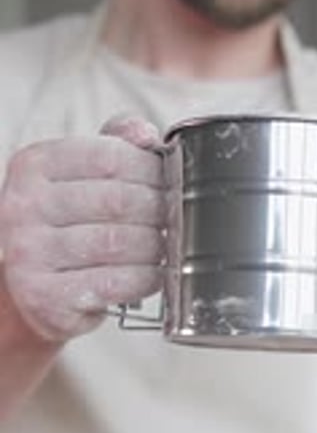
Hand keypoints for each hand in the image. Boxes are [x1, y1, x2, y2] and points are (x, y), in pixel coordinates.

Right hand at [0, 114, 165, 341]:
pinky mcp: (46, 296)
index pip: (109, 157)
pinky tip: (155, 274)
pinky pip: (113, 283)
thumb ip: (114, 145)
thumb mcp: (79, 176)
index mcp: (33, 165)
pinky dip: (145, 278)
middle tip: (177, 219)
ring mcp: (29, 253)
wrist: (33, 291)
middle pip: (118, 201)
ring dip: (156, 246)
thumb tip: (147, 136)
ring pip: (118, 243)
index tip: (171, 182)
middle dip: (159, 211)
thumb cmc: (66, 226)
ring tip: (168, 246)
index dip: (152, 170)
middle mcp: (22, 206)